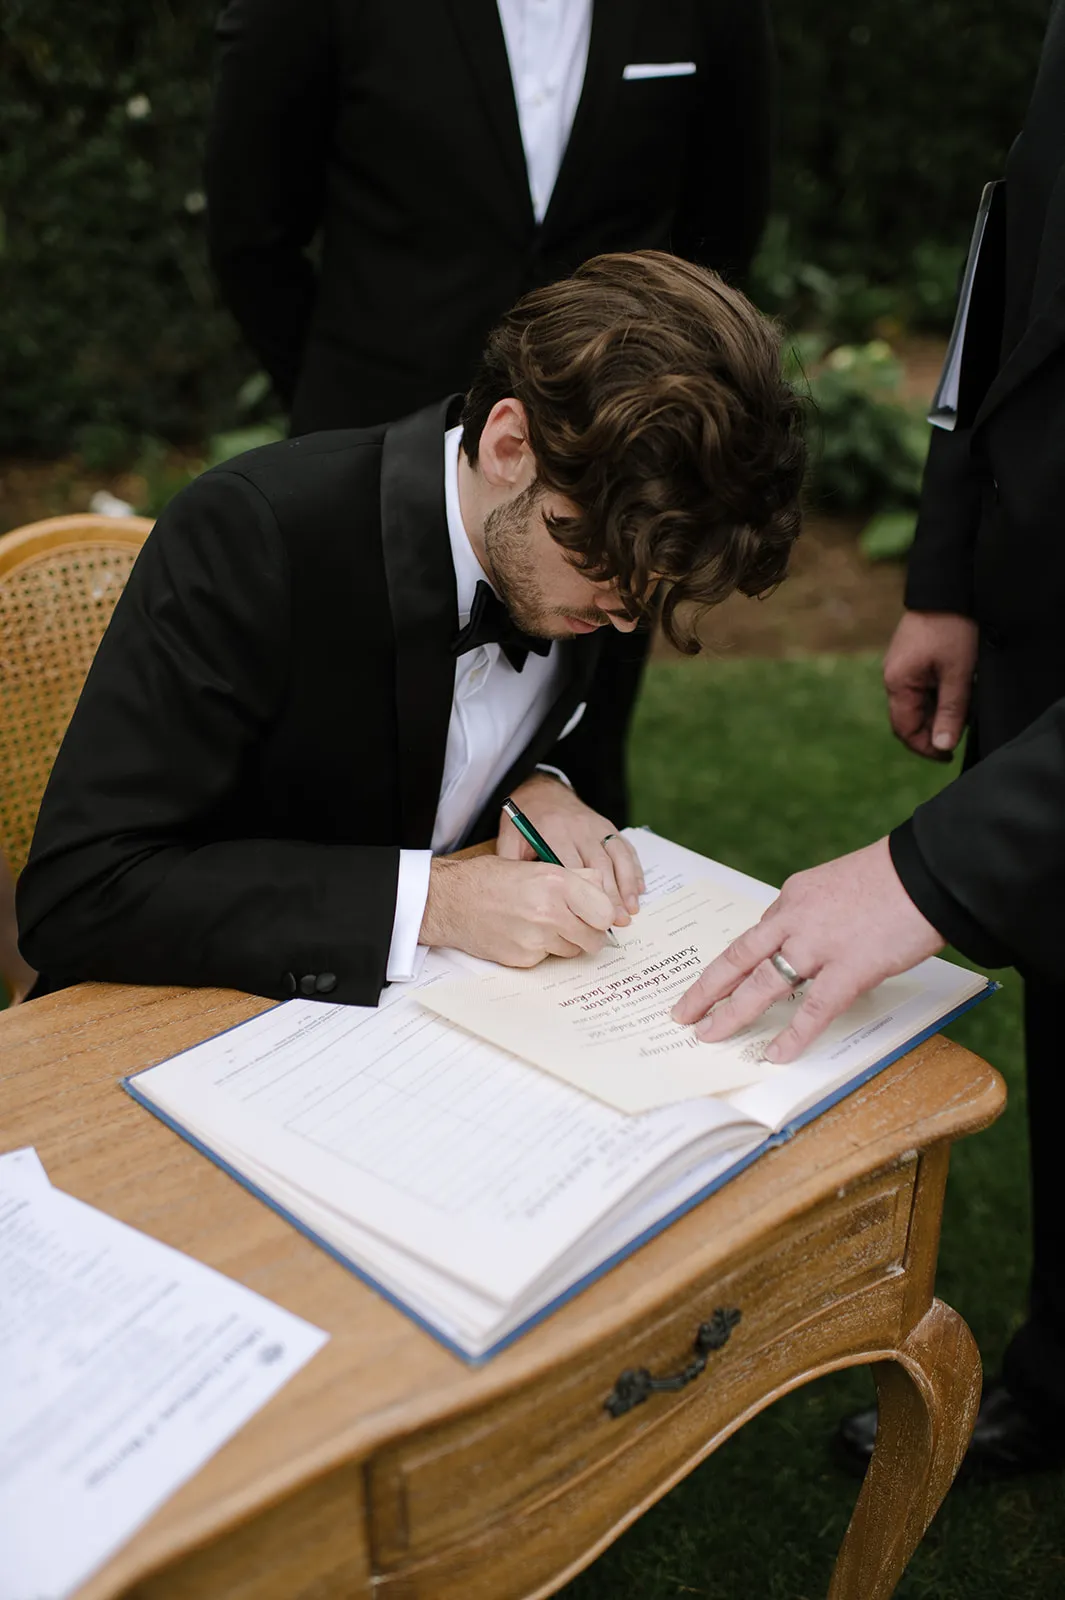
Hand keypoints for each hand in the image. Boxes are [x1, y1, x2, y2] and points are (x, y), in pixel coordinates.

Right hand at [420, 851, 616, 966]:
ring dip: (564, 941)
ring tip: (541, 923)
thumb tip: (604, 889)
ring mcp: (536, 939)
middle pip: (594, 938)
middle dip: (588, 933)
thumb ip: (575, 877)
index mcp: (557, 883)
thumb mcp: (537, 865)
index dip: (602, 914)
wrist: (451, 901)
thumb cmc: (491, 879)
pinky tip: (522, 933)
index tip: (595, 914)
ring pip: (572, 950)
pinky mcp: (523, 959)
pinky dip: (541, 949)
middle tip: (574, 924)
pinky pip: (547, 958)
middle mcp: (549, 913)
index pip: (605, 912)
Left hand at [496, 772, 644, 921]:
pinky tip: (638, 890)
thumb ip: (515, 866)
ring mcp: (596, 826)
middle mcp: (578, 828)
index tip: (590, 918)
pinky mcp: (607, 825)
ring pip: (617, 857)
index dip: (583, 895)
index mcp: (552, 832)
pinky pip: (625, 848)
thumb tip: (521, 902)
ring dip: (627, 885)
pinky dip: (634, 869)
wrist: (540, 789)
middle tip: (617, 923)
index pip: (572, 867)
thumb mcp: (510, 839)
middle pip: (599, 865)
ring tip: (632, 910)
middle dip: (611, 896)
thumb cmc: (524, 820)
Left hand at [670, 837, 943, 1062]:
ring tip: (708, 1035)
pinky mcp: (849, 969)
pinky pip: (812, 1009)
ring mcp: (818, 945)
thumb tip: (810, 945)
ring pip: (762, 983)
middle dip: (708, 988)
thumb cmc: (895, 877)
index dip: (738, 962)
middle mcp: (795, 918)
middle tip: (684, 1011)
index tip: (721, 980)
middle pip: (739, 957)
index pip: (759, 933)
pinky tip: (775, 1054)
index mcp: (795, 896)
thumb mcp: (841, 884)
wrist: (929, 871)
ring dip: (731, 1012)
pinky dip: (792, 1035)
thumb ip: (819, 913)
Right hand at [883, 610, 977, 760]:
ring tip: (961, 707)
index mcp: (898, 683)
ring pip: (914, 704)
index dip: (925, 747)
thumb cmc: (952, 629)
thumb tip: (942, 746)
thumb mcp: (958, 674)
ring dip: (934, 713)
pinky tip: (953, 689)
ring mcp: (898, 667)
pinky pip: (917, 688)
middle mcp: (892, 677)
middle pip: (907, 719)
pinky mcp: (908, 659)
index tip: (948, 754)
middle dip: (930, 731)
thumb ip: (950, 712)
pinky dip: (933, 697)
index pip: (905, 729)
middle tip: (958, 732)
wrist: (946, 590)